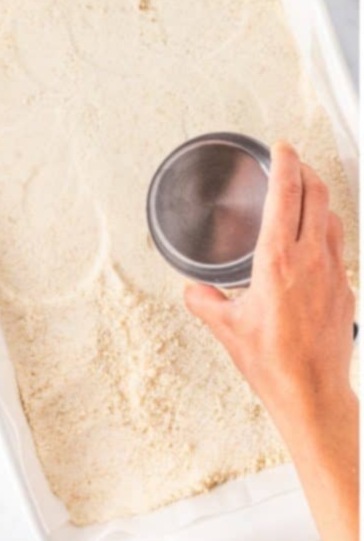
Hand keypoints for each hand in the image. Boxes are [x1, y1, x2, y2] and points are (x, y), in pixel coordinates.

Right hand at [184, 140, 357, 540]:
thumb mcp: (225, 328)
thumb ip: (203, 300)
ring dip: (321, 199)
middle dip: (308, 172)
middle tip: (295, 161)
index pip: (288, 196)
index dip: (286, 165)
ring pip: (334, 220)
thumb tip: (194, 290)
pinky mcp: (346, 292)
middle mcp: (313, 260)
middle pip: (319, 197)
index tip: (283, 147)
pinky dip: (327, 231)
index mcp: (279, 260)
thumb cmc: (272, 363)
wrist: (312, 393)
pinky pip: (339, 248)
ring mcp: (335, 275)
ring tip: (307, 194)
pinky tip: (316, 242)